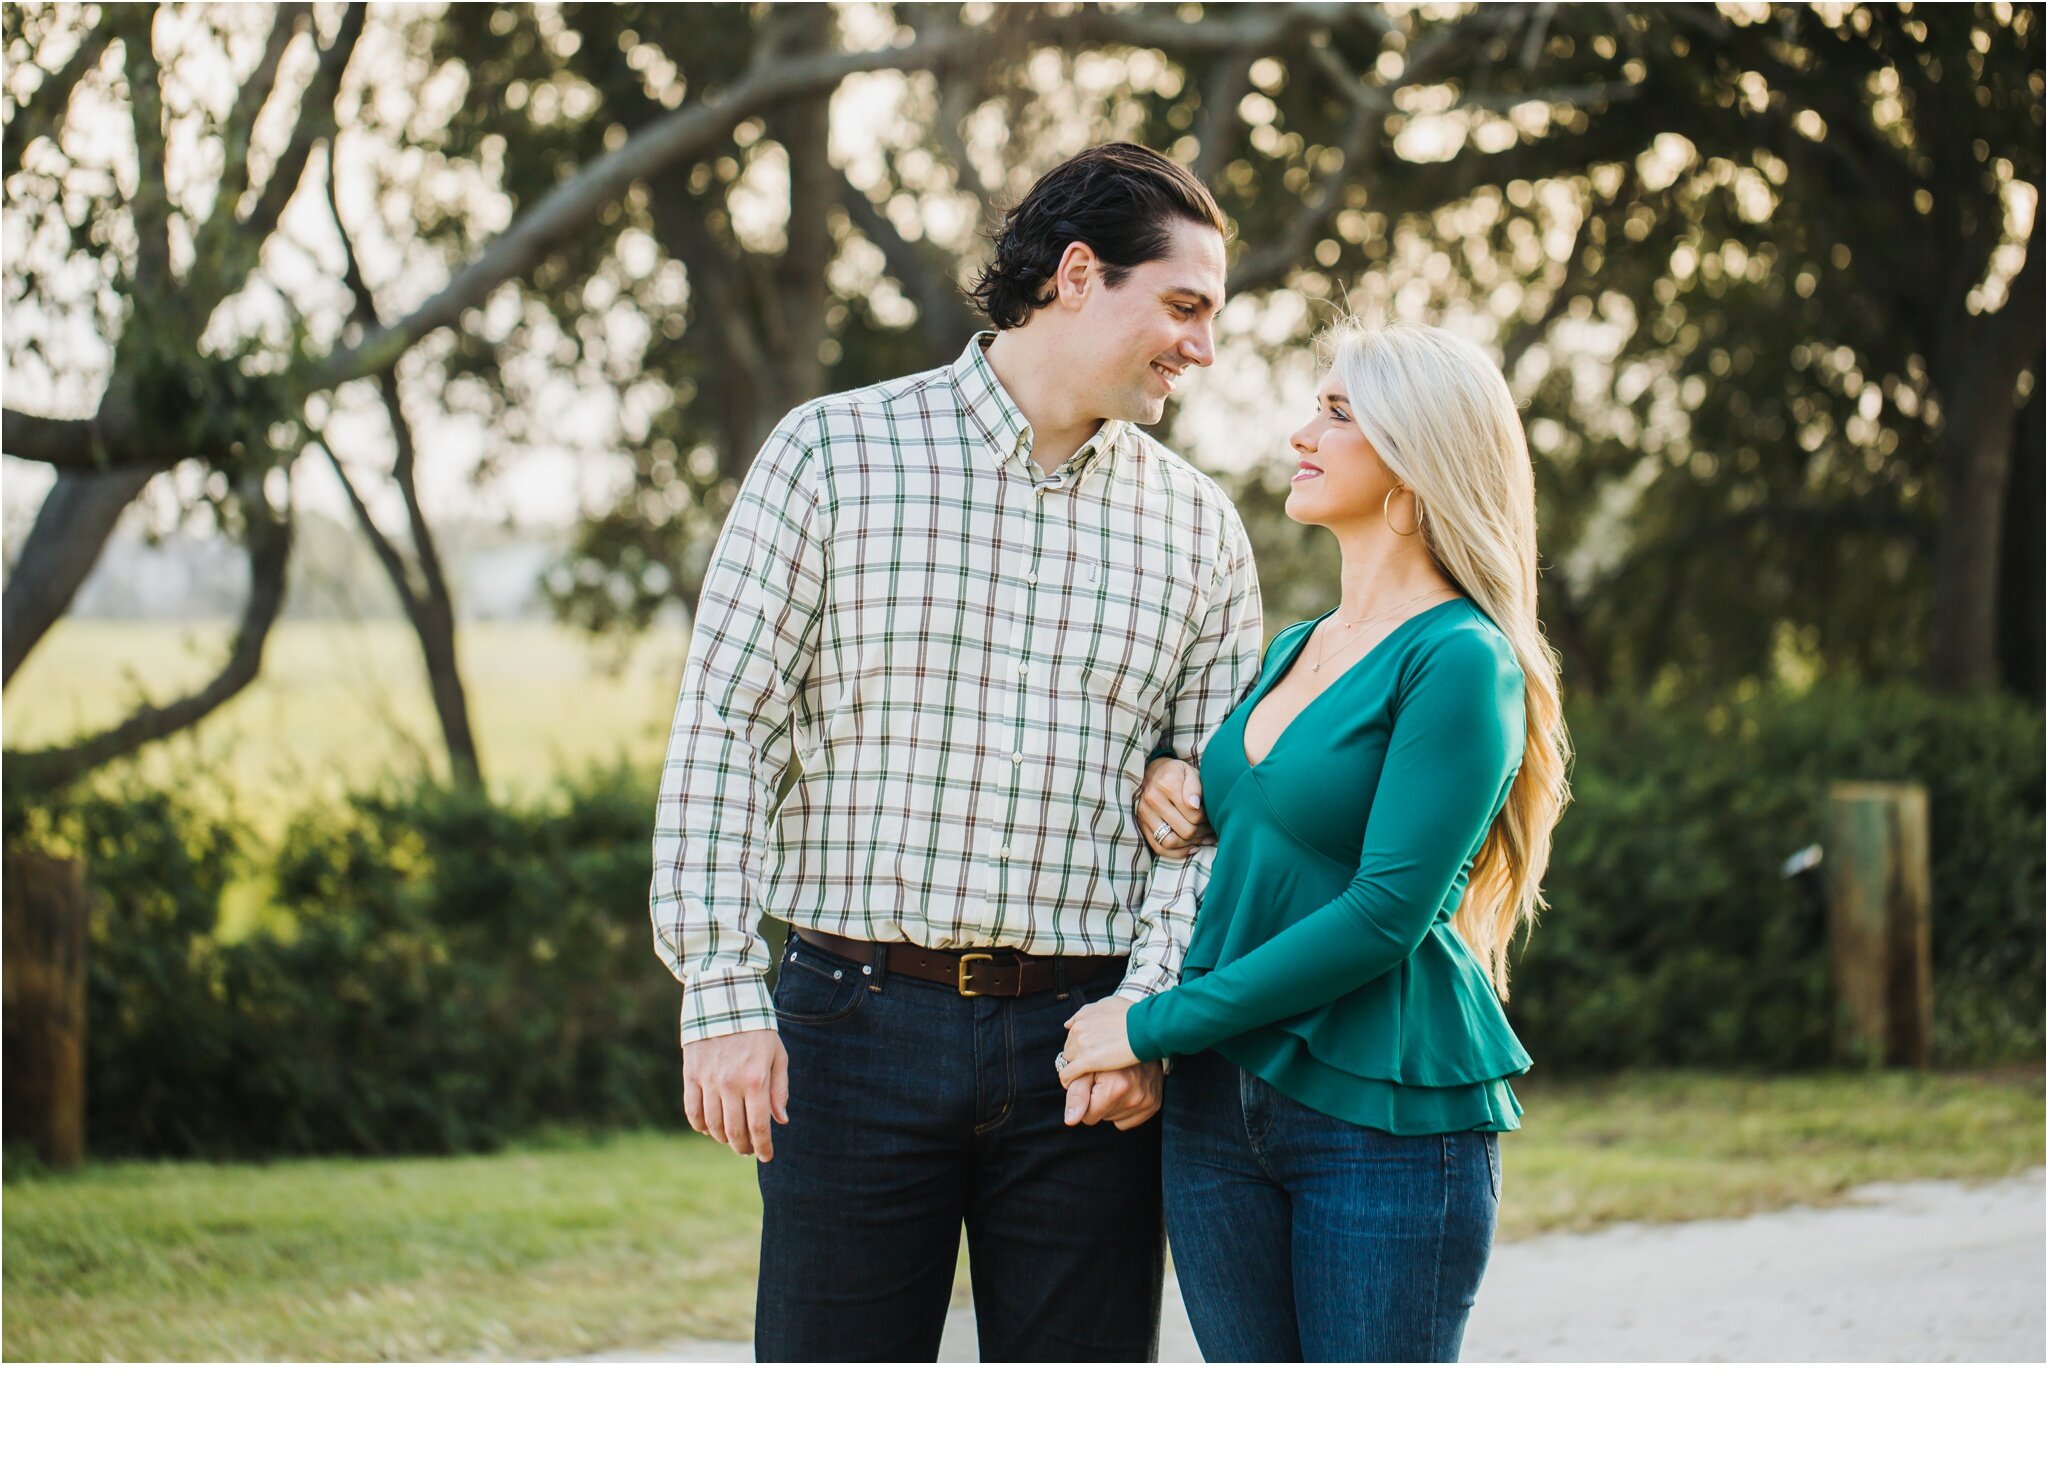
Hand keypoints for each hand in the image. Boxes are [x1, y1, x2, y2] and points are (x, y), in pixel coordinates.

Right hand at [683, 1030, 789, 1161]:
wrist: (724, 1002)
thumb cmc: (758, 1030)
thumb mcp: (778, 1056)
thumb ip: (779, 1090)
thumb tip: (781, 1121)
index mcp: (756, 1080)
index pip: (759, 1127)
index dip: (763, 1148)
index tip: (766, 1156)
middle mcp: (731, 1084)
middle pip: (735, 1132)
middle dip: (744, 1147)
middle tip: (748, 1150)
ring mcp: (709, 1081)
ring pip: (713, 1126)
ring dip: (723, 1139)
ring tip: (732, 1139)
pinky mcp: (691, 1075)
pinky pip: (692, 1111)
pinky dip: (700, 1126)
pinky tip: (709, 1128)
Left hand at [1059, 996, 1140, 1086]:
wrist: (1143, 1027)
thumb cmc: (1131, 1015)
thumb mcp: (1107, 1005)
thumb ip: (1087, 1013)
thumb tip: (1069, 1023)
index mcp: (1082, 1019)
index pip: (1072, 1037)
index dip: (1080, 1046)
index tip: (1088, 1052)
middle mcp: (1078, 1031)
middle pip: (1069, 1049)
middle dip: (1077, 1056)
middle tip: (1091, 1063)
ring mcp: (1081, 1047)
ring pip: (1068, 1062)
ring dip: (1074, 1068)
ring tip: (1084, 1075)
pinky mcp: (1087, 1061)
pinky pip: (1068, 1074)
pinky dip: (1068, 1080)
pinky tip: (1071, 1084)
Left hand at [1063, 1062, 1164, 1129]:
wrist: (1139, 1040)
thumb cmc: (1106, 1052)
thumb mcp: (1086, 1068)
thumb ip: (1076, 1094)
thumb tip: (1070, 1120)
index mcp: (1116, 1088)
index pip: (1088, 1117)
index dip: (1085, 1100)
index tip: (1091, 1084)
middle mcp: (1135, 1097)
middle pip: (1102, 1119)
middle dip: (1099, 1102)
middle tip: (1106, 1079)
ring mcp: (1147, 1102)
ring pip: (1115, 1119)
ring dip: (1111, 1105)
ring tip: (1117, 1082)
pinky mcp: (1154, 1105)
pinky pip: (1129, 1121)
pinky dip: (1124, 1109)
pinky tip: (1126, 1090)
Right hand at [1137, 756, 1209, 857]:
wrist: (1152, 773)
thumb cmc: (1177, 774)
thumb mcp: (1190, 772)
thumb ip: (1195, 787)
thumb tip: (1195, 805)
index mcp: (1167, 784)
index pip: (1194, 814)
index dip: (1207, 819)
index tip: (1212, 817)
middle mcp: (1152, 799)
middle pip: (1185, 830)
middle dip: (1202, 833)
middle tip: (1210, 829)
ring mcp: (1144, 814)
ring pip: (1171, 842)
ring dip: (1191, 844)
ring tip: (1202, 838)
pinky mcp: (1141, 826)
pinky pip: (1159, 848)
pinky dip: (1177, 852)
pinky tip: (1191, 846)